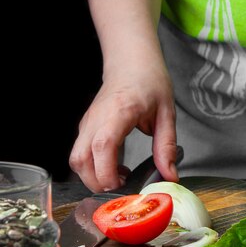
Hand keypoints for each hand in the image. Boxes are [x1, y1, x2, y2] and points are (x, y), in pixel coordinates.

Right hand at [69, 63, 177, 191]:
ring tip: (120, 176)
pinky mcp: (85, 126)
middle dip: (98, 182)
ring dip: (93, 176)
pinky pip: (80, 153)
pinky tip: (114, 165)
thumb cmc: (150, 82)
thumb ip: (167, 146)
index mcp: (119, 111)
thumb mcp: (167, 113)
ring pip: (75, 159)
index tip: (123, 182)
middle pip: (80, 159)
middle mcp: (97, 118)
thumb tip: (170, 176)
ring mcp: (87, 122)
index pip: (102, 146)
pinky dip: (92, 166)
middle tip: (124, 185)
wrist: (132, 62)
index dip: (107, 171)